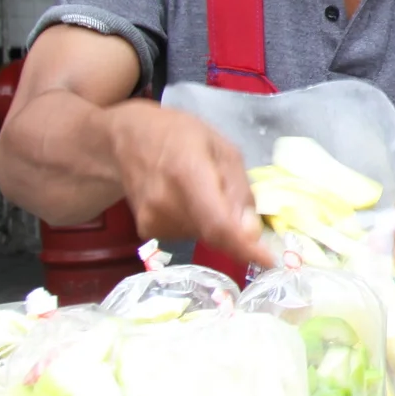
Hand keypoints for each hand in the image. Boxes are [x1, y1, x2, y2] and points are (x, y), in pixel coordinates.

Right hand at [108, 101, 274, 271]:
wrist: (125, 139)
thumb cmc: (178, 135)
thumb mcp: (221, 147)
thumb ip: (240, 189)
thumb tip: (253, 232)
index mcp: (188, 173)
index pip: (218, 224)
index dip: (245, 247)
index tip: (269, 260)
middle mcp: (165, 203)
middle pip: (214, 234)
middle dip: (237, 229)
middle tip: (237, 203)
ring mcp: (152, 220)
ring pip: (203, 237)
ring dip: (216, 223)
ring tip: (203, 190)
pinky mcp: (147, 231)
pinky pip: (188, 235)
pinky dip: (199, 224)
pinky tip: (187, 199)